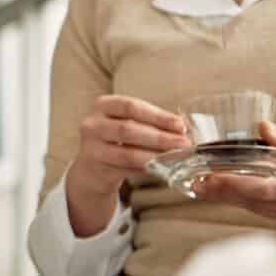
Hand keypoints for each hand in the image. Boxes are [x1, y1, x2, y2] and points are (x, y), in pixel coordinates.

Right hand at [63, 97, 190, 219]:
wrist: (93, 167)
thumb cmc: (116, 139)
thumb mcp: (128, 122)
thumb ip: (151, 123)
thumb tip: (181, 129)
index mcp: (103, 105)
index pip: (131, 106)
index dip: (157, 116)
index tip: (180, 125)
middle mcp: (93, 125)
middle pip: (128, 129)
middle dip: (160, 137)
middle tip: (183, 143)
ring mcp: (92, 149)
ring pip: (128, 153)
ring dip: (156, 156)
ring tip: (176, 157)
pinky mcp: (98, 170)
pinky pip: (127, 170)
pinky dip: (147, 169)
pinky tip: (162, 168)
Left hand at [186, 121, 275, 227]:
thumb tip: (261, 129)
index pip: (266, 190)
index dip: (235, 185)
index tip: (211, 176)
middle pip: (256, 204)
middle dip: (223, 193)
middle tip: (195, 181)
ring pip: (259, 212)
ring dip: (230, 200)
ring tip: (203, 186)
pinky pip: (267, 214)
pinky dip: (246, 204)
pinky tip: (227, 193)